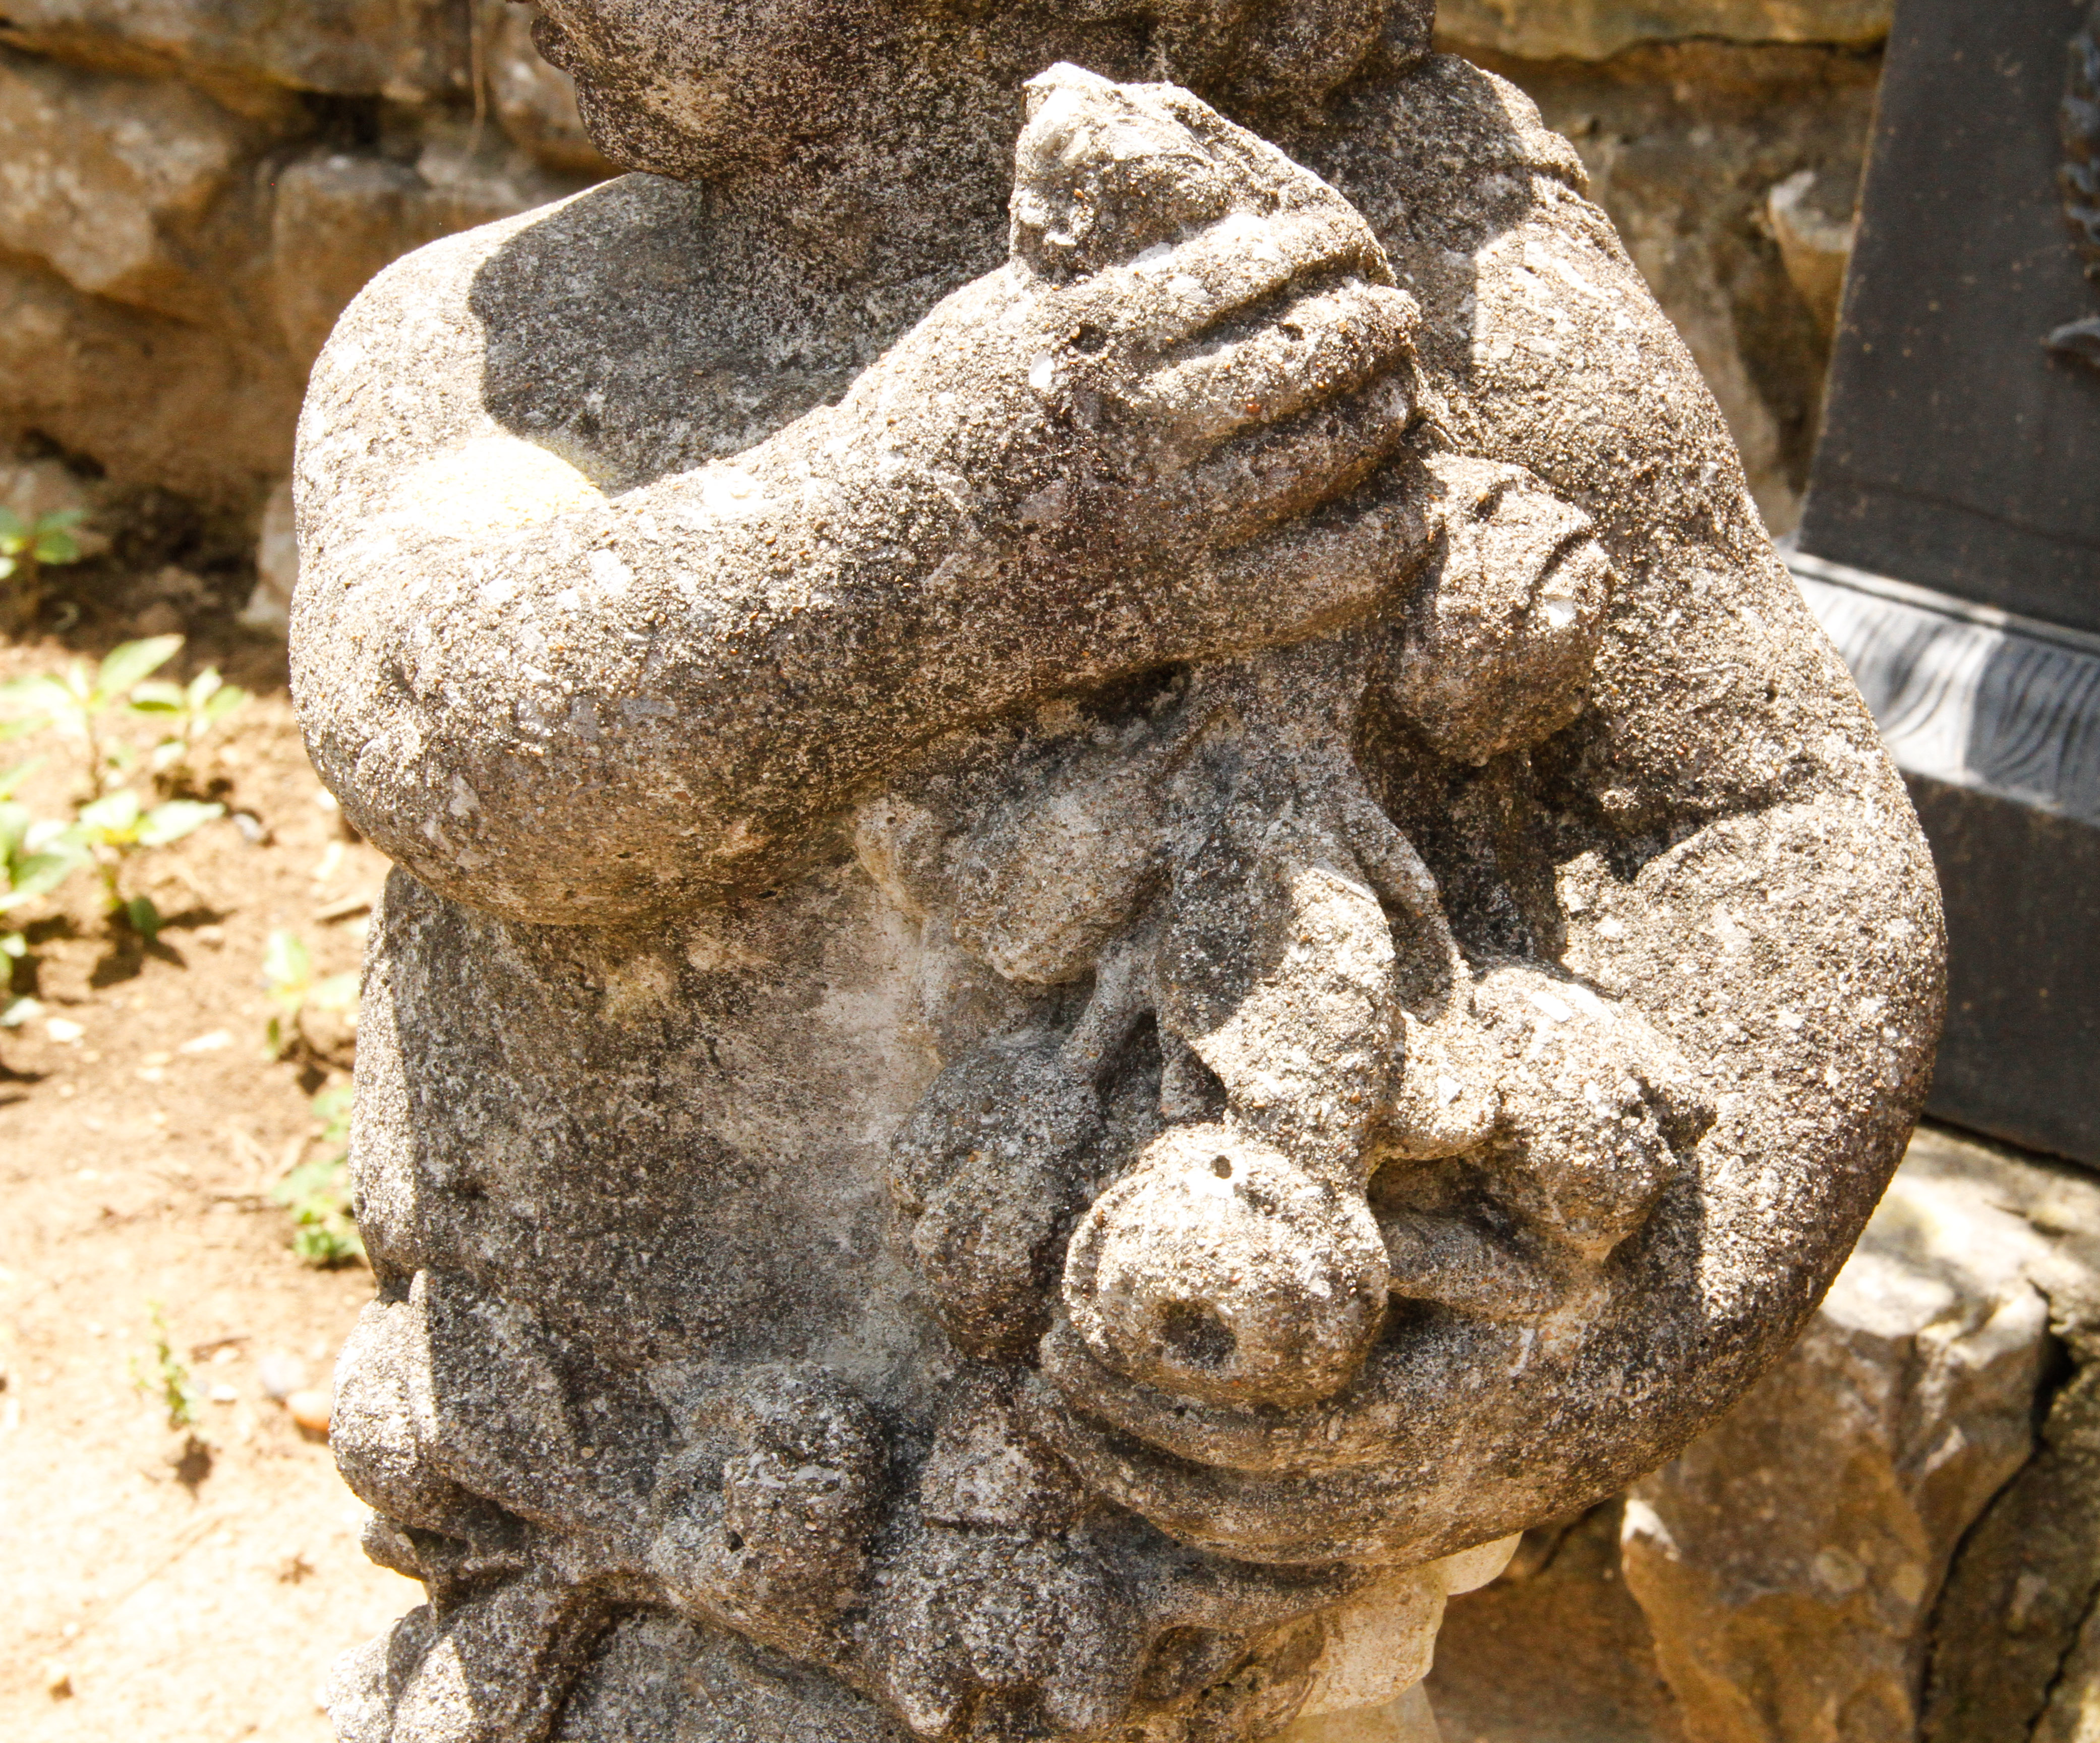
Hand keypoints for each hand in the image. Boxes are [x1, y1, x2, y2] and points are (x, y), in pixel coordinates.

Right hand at [827, 64, 1424, 600]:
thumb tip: (1163, 229)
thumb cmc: (915, 439)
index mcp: (1099, 332)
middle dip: (1372, 326)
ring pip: (1322, 453)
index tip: (1351, 245)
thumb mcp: (987, 317)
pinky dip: (1380, 544)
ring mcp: (1164, 521)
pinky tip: (1410, 515)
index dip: (1326, 249)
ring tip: (1399, 397)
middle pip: (1309, 353)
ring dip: (1382, 416)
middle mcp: (1144, 421)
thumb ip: (1086, 277)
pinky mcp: (1172, 610)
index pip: (1256, 265)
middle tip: (1395, 317)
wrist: (859, 582)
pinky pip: (1312, 577)